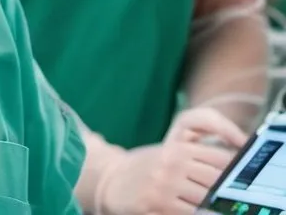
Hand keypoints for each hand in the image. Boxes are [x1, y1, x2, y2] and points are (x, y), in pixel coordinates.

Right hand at [94, 107, 246, 213]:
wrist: (110, 180)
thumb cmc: (145, 169)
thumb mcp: (168, 155)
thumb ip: (196, 159)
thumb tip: (228, 172)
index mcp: (177, 147)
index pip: (219, 158)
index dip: (238, 172)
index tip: (246, 183)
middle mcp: (172, 162)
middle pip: (216, 180)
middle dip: (231, 193)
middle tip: (239, 200)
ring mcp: (165, 184)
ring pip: (206, 200)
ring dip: (218, 207)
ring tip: (225, 208)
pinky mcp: (157, 203)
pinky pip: (190, 214)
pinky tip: (208, 214)